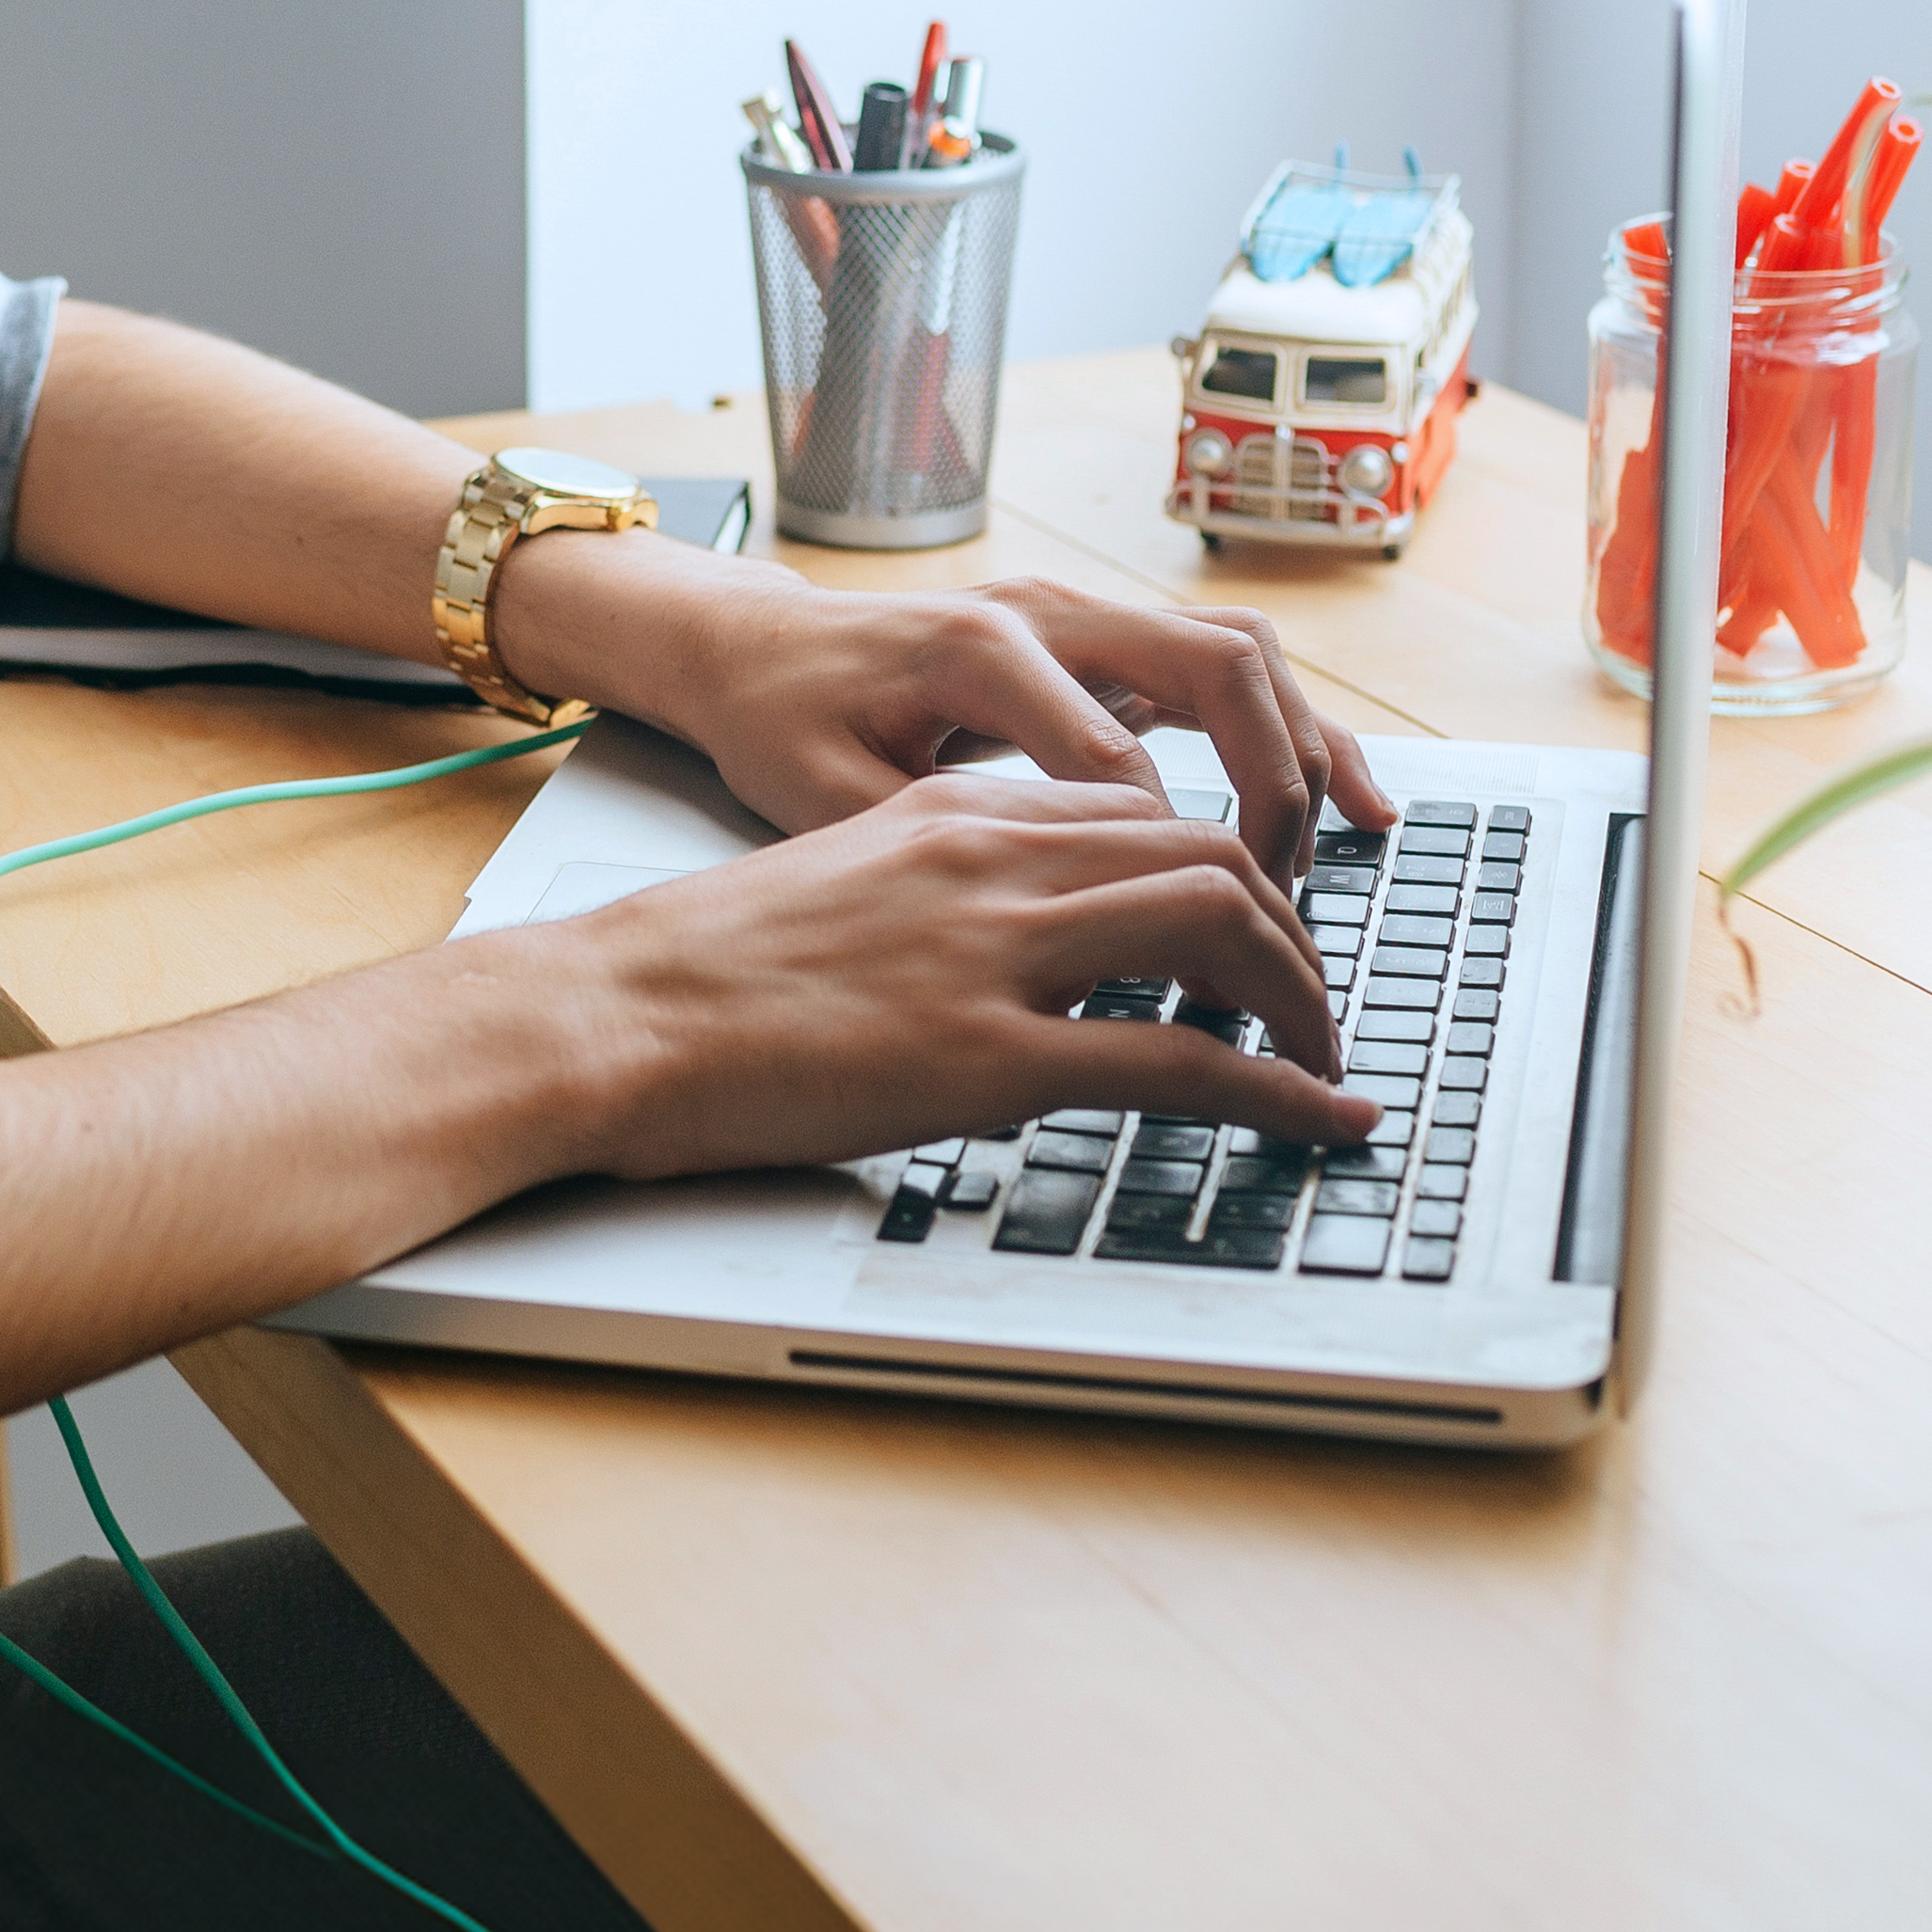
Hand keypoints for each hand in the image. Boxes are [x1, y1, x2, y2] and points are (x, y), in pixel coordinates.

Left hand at [499, 545, 1389, 870]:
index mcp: (980, 651)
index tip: (1206, 961)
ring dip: (1304, 749)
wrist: (745, 646)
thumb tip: (1031, 937)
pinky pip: (1221, 667)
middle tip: (1293, 907)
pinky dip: (1288, 729)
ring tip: (1348, 851)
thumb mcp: (819, 797)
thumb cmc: (773, 721)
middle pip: (1217, 674)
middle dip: (1277, 792)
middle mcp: (1045, 610)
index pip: (1123, 760)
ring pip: (1238, 655)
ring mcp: (1079, 612)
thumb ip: (927, 853)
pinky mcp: (1097, 637)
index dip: (1177, 867)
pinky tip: (1342, 798)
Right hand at [531, 764, 1374, 1177]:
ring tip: (1323, 1059)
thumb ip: (940, 891)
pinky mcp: (985, 1055)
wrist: (607, 1012)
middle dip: (1292, 931)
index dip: (1229, 875)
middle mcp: (993, 856)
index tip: (1253, 939)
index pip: (1146, 813)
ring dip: (1302, 996)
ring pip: (1223, 927)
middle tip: (1309, 1006)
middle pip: (1213, 853)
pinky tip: (1324, 1120)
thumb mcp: (840, 879)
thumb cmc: (696, 971)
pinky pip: (1183, 1063)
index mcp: (955, 810)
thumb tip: (1016, 952)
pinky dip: (1281, 1090)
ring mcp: (995, 951)